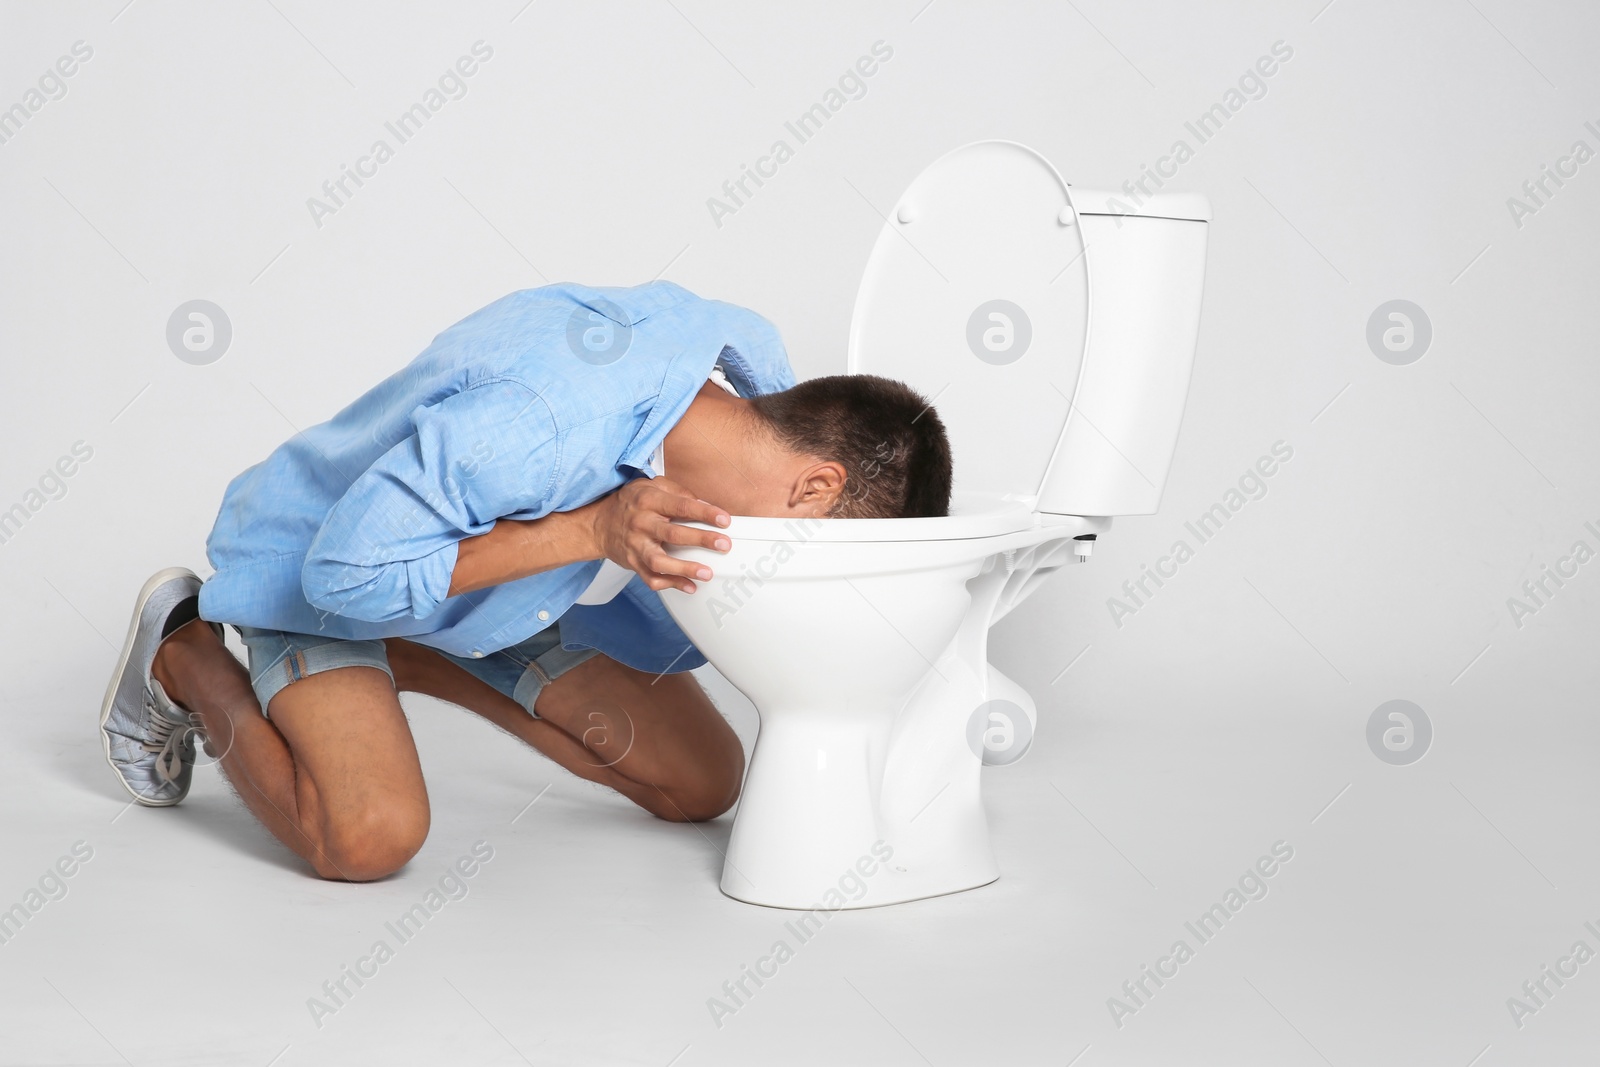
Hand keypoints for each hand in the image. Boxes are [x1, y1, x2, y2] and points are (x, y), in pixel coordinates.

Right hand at [586, 476, 730, 593]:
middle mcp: (641, 524)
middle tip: (723, 544)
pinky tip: (689, 586)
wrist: (598, 524)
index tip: (724, 520)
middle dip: (701, 539)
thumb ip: (677, 492)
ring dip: (685, 569)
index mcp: (648, 501)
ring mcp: (636, 546)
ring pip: (660, 562)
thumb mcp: (650, 486)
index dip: (705, 513)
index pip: (681, 506)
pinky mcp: (633, 563)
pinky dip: (671, 584)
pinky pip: (651, 579)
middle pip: (673, 534)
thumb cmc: (630, 504)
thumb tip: (704, 504)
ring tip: (706, 572)